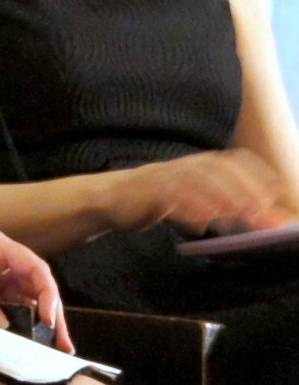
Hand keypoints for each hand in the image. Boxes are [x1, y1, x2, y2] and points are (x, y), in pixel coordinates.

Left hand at [0, 223, 71, 350]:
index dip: (47, 293)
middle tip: (62, 345)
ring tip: (53, 348)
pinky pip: (8, 305)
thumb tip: (2, 324)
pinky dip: (21, 321)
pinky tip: (28, 340)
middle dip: (53, 314)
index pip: (33, 267)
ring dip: (42, 321)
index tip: (50, 320)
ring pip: (26, 298)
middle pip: (36, 286)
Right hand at [106, 149, 294, 236]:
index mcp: (199, 164)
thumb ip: (223, 206)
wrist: (110, 198)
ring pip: (198, 182)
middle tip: (261, 212)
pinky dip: (187, 209)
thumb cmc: (158, 200)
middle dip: (244, 189)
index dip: (257, 175)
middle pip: (221, 171)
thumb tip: (262, 220)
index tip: (275, 195)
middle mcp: (185, 166)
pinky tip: (200, 223)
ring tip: (239, 215)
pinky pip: (170, 198)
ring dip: (221, 198)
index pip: (235, 161)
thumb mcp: (193, 199)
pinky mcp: (148, 193)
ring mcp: (166, 177)